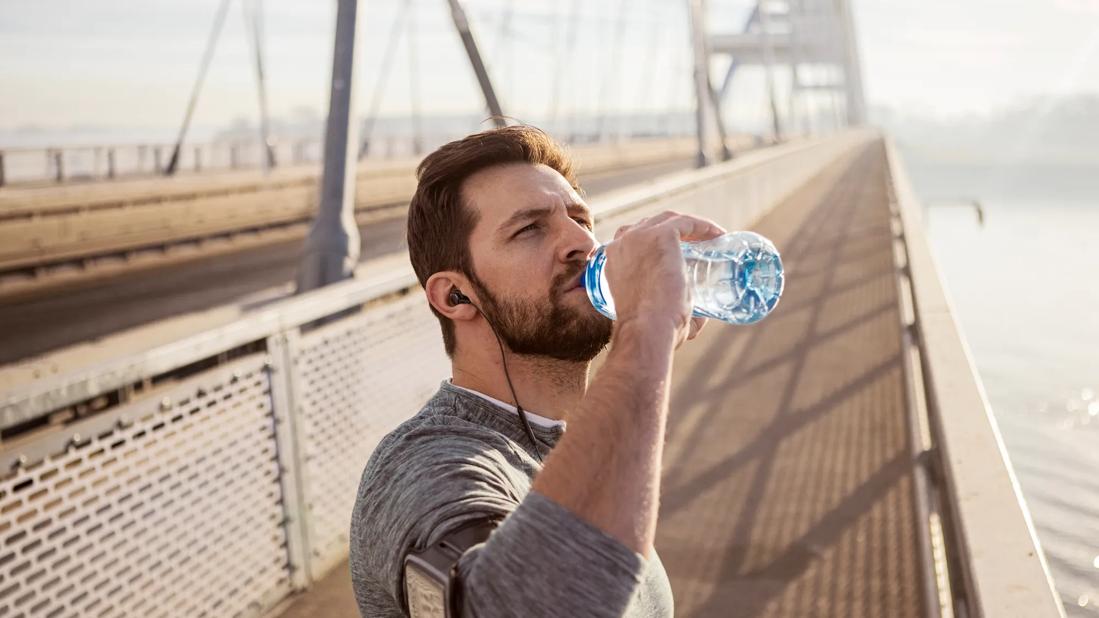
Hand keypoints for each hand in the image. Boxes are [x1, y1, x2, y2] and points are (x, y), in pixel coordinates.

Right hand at [606, 211, 725, 347]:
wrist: (647, 330)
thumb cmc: (650, 331)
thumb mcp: (652, 315)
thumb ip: (668, 313)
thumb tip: (700, 320)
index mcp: (612, 261)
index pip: (633, 241)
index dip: (656, 242)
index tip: (679, 252)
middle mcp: (622, 244)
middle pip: (651, 225)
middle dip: (675, 231)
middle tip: (699, 245)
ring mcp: (639, 237)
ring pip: (669, 220)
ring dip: (691, 226)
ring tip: (711, 238)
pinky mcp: (660, 235)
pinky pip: (685, 222)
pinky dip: (702, 225)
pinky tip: (717, 234)